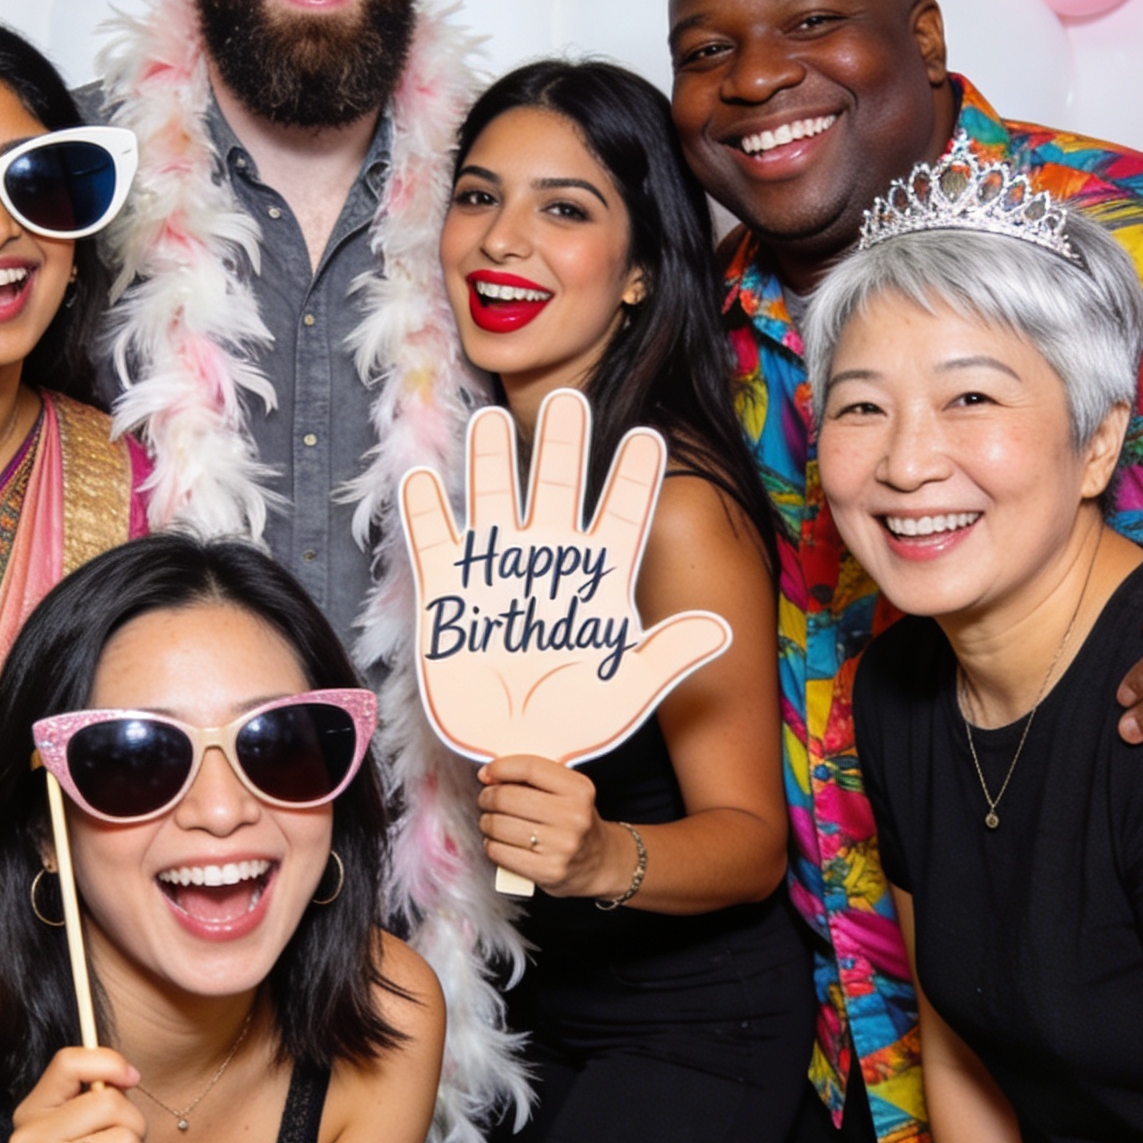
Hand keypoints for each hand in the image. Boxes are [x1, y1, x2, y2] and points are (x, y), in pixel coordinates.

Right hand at [9, 1046, 148, 1142]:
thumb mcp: (85, 1138)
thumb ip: (96, 1100)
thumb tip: (127, 1073)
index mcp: (31, 1115)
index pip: (68, 1062)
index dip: (108, 1062)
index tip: (130, 1079)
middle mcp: (28, 1138)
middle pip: (111, 1102)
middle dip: (133, 1129)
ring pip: (127, 1139)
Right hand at [401, 387, 729, 765]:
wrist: (518, 744)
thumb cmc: (579, 714)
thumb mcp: (632, 687)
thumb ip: (671, 654)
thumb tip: (721, 629)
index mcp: (599, 574)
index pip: (621, 512)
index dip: (634, 475)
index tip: (650, 436)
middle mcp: (548, 558)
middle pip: (556, 486)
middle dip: (562, 443)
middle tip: (569, 398)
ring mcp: (496, 568)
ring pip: (494, 497)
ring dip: (491, 459)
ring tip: (491, 419)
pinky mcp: (448, 590)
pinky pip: (434, 541)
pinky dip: (426, 510)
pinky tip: (422, 478)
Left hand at [478, 753, 630, 897]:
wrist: (600, 862)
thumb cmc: (575, 823)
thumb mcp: (569, 793)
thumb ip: (537, 779)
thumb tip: (490, 775)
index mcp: (579, 790)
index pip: (529, 768)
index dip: (500, 768)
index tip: (487, 774)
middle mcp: (573, 816)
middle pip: (506, 797)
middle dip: (487, 798)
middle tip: (487, 801)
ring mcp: (561, 846)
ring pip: (498, 825)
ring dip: (486, 822)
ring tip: (492, 823)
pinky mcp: (548, 870)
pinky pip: (499, 852)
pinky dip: (491, 845)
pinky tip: (498, 843)